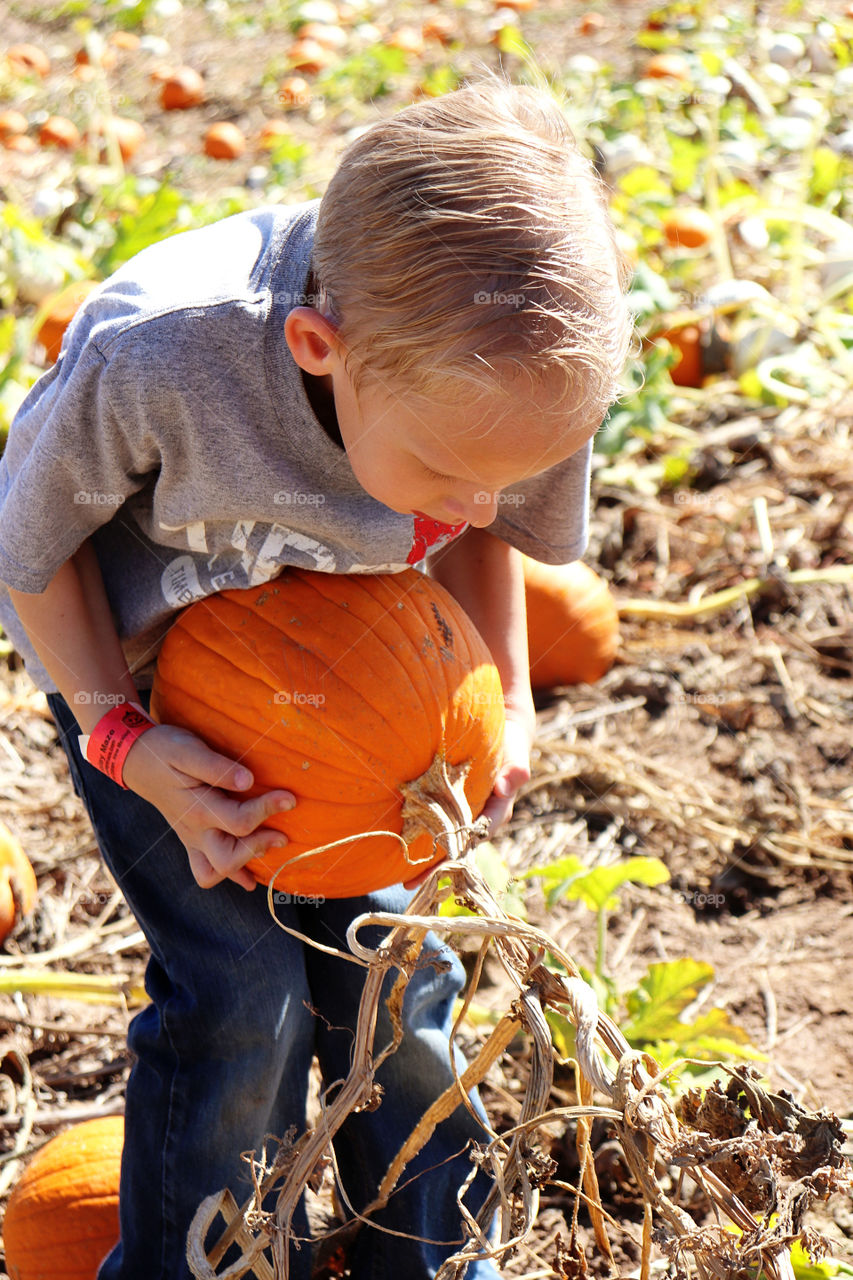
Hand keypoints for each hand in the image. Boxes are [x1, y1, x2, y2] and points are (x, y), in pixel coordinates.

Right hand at [121, 724, 294, 891]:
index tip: (289, 799)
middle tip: (281, 832)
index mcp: (197, 809)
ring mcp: (191, 838)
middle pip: (227, 859)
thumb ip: (217, 767)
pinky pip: (207, 869)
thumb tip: (247, 780)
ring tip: (269, 847)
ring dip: (244, 864)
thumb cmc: (165, 750)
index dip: (268, 811)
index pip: (239, 822)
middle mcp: (194, 831)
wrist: (137, 758)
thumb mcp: (188, 749)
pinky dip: (232, 875)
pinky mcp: (192, 839)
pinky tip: (251, 878)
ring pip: (215, 872)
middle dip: (258, 847)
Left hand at [402, 707, 533, 889]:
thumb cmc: (510, 742)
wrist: (504, 732)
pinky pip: (439, 823)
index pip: (475, 838)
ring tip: (402, 878)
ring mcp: (467, 814)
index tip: (437, 871)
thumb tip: (505, 787)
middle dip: (436, 867)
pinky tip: (400, 842)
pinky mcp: (454, 806)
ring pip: (447, 840)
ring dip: (427, 859)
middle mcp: (481, 819)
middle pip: (457, 848)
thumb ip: (515, 769)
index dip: (455, 856)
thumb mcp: (517, 751)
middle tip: (410, 884)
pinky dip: (423, 834)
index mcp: (496, 813)